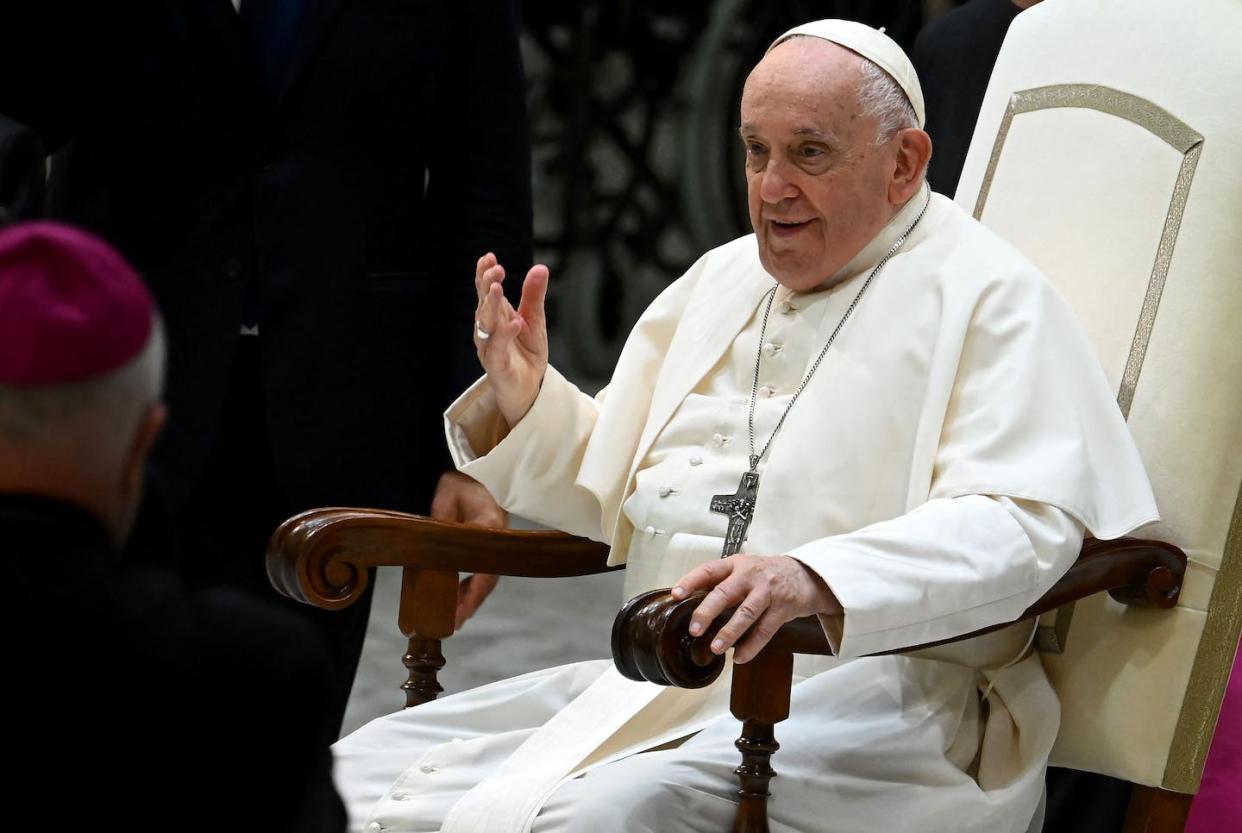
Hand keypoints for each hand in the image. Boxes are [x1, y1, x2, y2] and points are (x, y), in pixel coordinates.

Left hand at [430, 471, 506, 627]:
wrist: (478, 475)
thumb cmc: (463, 483)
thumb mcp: (447, 496)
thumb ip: (440, 519)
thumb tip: (430, 543)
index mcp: (489, 527)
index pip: (486, 566)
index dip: (474, 592)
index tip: (462, 610)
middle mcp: (497, 539)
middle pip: (488, 579)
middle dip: (471, 603)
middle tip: (454, 623)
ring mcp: (494, 544)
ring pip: (486, 578)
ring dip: (470, 598)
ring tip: (454, 617)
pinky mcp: (488, 547)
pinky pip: (482, 572)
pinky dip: (470, 587)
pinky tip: (455, 598)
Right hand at [473, 252, 549, 427]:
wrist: (530, 389)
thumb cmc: (526, 354)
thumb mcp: (534, 321)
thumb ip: (533, 296)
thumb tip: (540, 268)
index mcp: (495, 316)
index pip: (485, 291)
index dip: (485, 274)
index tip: (490, 257)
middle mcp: (487, 330)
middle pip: (483, 304)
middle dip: (486, 285)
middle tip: (495, 269)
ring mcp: (489, 348)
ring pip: (485, 325)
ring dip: (489, 306)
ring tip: (497, 288)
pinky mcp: (496, 366)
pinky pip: (497, 349)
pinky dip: (504, 335)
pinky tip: (514, 322)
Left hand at [671, 555, 840, 663]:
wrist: (806, 575)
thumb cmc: (766, 575)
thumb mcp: (743, 570)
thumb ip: (722, 583)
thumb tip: (690, 604)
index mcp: (735, 565)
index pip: (709, 570)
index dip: (691, 582)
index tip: (675, 595)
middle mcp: (750, 575)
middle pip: (725, 593)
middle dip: (707, 612)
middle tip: (694, 630)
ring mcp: (768, 591)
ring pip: (746, 613)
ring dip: (729, 632)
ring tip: (716, 648)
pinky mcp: (783, 607)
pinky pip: (766, 629)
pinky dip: (752, 646)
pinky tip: (740, 658)